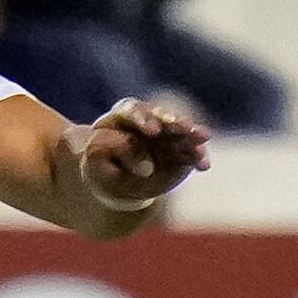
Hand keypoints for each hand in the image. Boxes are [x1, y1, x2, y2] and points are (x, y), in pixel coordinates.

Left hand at [74, 99, 209, 210]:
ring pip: (182, 130)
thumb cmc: (102, 169)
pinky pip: (192, 152)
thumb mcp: (94, 161)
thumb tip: (132, 148)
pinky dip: (198, 157)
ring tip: (202, 138)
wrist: (117, 186)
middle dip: (174, 121)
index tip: (153, 131)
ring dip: (192, 133)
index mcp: (122, 117)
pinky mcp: (181, 150)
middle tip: (185, 127)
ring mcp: (167, 134)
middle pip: (162, 116)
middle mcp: (148, 120)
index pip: (132, 110)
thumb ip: (104, 150)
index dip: (143, 119)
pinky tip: (204, 165)